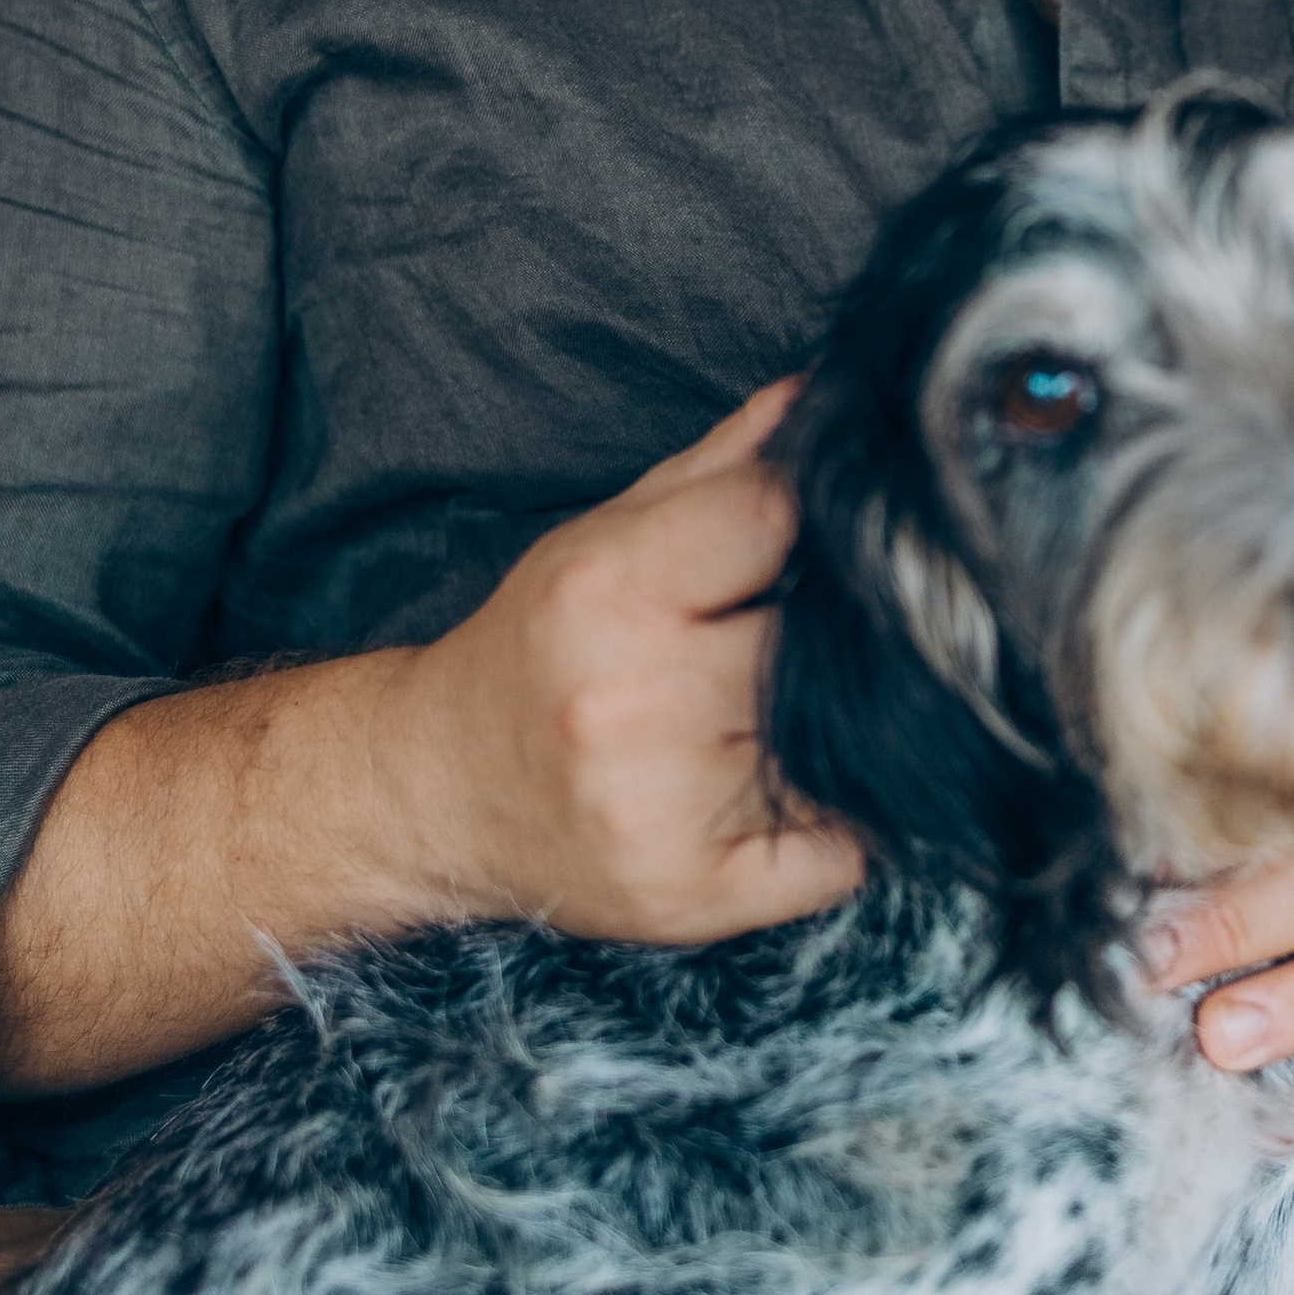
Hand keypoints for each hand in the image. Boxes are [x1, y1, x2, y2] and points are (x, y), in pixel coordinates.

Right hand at [377, 382, 862, 942]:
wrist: (435, 792)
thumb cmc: (537, 648)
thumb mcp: (607, 535)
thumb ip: (724, 467)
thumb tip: (829, 396)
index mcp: (611, 590)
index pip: (776, 519)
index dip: (822, 522)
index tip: (831, 539)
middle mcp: (631, 699)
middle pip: (817, 640)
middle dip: (845, 633)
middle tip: (852, 634)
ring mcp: (661, 808)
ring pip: (843, 747)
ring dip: (858, 726)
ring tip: (824, 707)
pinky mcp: (689, 898)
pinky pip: (839, 857)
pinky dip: (854, 824)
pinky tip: (821, 791)